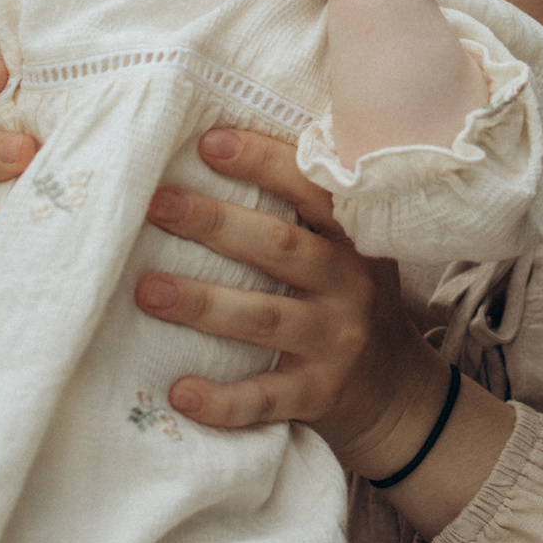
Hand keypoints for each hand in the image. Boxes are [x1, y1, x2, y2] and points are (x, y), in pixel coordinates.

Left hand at [135, 128, 450, 470]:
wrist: (396, 393)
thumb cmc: (349, 302)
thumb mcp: (348, 251)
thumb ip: (306, 212)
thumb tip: (220, 148)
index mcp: (354, 238)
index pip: (312, 188)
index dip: (263, 163)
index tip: (209, 143)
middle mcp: (350, 284)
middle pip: (280, 247)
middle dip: (215, 223)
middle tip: (158, 205)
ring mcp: (336, 342)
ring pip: (263, 319)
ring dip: (202, 303)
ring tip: (146, 290)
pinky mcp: (319, 395)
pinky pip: (265, 398)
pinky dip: (222, 399)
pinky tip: (179, 392)